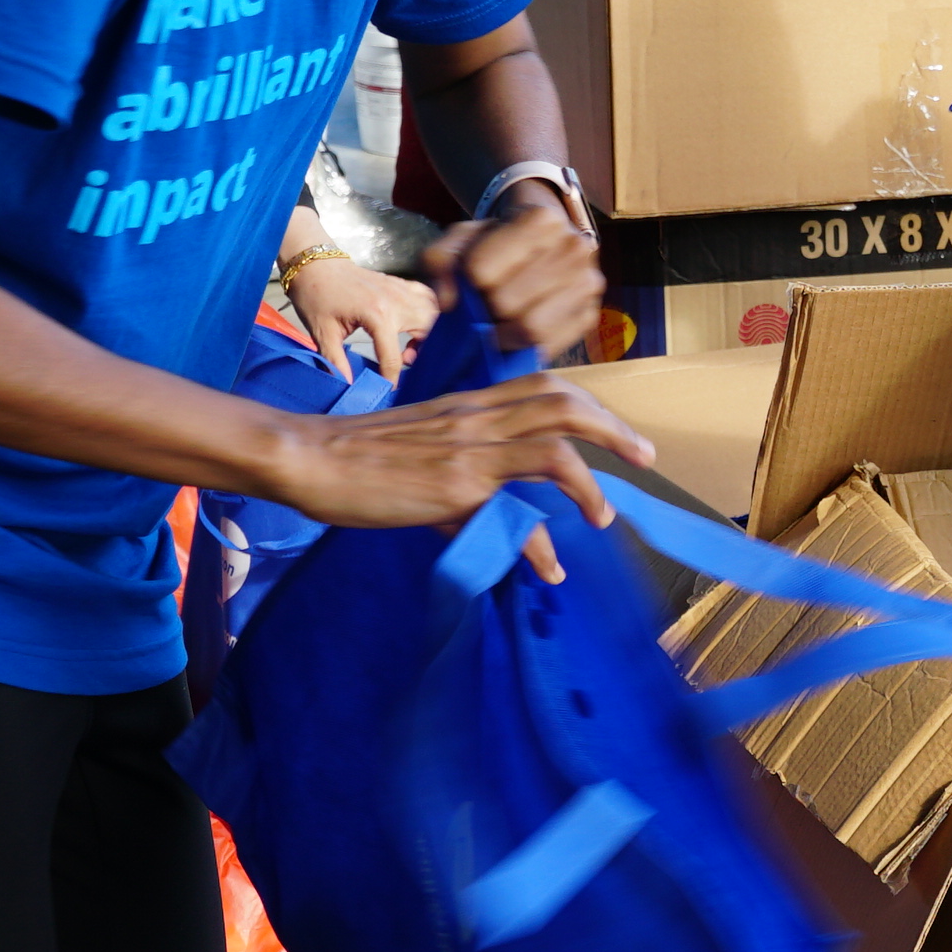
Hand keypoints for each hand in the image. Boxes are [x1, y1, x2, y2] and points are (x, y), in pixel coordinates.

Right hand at [269, 372, 653, 535]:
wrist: (308, 458)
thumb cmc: (353, 463)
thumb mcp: (419, 464)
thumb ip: (465, 493)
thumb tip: (503, 533)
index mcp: (468, 404)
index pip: (541, 386)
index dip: (585, 403)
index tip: (609, 431)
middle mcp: (477, 414)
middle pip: (563, 398)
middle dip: (611, 427)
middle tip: (643, 456)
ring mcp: (470, 443)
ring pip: (557, 434)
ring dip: (596, 473)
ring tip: (608, 513)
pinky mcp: (458, 478)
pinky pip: (522, 492)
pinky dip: (548, 532)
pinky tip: (552, 565)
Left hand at [287, 251, 431, 381]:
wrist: (315, 263)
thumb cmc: (316, 295)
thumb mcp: (322, 332)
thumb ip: (336, 361)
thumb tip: (349, 385)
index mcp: (376, 315)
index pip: (393, 357)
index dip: (391, 378)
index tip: (387, 388)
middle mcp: (395, 301)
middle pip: (429, 331)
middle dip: (423, 351)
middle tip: (404, 358)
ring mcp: (400, 289)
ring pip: (434, 314)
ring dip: (429, 332)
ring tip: (409, 343)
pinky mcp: (400, 283)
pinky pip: (428, 297)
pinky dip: (428, 312)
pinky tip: (414, 323)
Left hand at [422, 205, 606, 359]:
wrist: (541, 246)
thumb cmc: (497, 244)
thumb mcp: (462, 240)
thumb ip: (440, 261)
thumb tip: (448, 302)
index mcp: (541, 219)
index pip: (480, 270)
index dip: (467, 283)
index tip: (472, 280)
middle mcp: (574, 248)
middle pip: (504, 303)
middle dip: (486, 309)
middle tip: (486, 303)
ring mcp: (588, 283)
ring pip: (529, 328)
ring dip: (503, 332)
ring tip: (500, 319)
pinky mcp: (590, 315)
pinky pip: (548, 346)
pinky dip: (524, 346)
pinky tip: (517, 332)